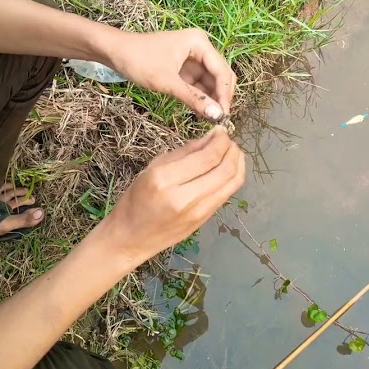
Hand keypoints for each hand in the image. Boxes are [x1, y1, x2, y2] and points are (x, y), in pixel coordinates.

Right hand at [98, 127, 245, 262]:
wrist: (130, 237)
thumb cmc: (136, 200)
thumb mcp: (153, 168)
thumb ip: (185, 152)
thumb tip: (211, 137)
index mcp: (165, 179)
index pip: (207, 156)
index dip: (221, 140)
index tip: (221, 131)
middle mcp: (184, 196)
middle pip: (225, 169)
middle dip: (232, 149)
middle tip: (228, 140)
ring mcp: (197, 211)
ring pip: (232, 182)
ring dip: (238, 163)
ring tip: (232, 152)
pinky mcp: (204, 220)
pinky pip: (227, 194)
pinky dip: (233, 177)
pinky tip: (229, 168)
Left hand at [106, 29, 236, 121]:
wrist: (115, 52)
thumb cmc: (139, 61)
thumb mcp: (167, 82)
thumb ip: (194, 98)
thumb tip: (217, 115)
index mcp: (200, 43)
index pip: (222, 71)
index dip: (225, 94)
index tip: (224, 116)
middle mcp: (201, 48)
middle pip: (220, 76)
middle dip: (221, 97)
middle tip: (219, 120)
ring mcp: (194, 58)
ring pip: (211, 82)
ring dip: (211, 99)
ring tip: (211, 120)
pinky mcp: (186, 69)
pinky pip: (199, 85)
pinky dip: (201, 98)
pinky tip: (201, 113)